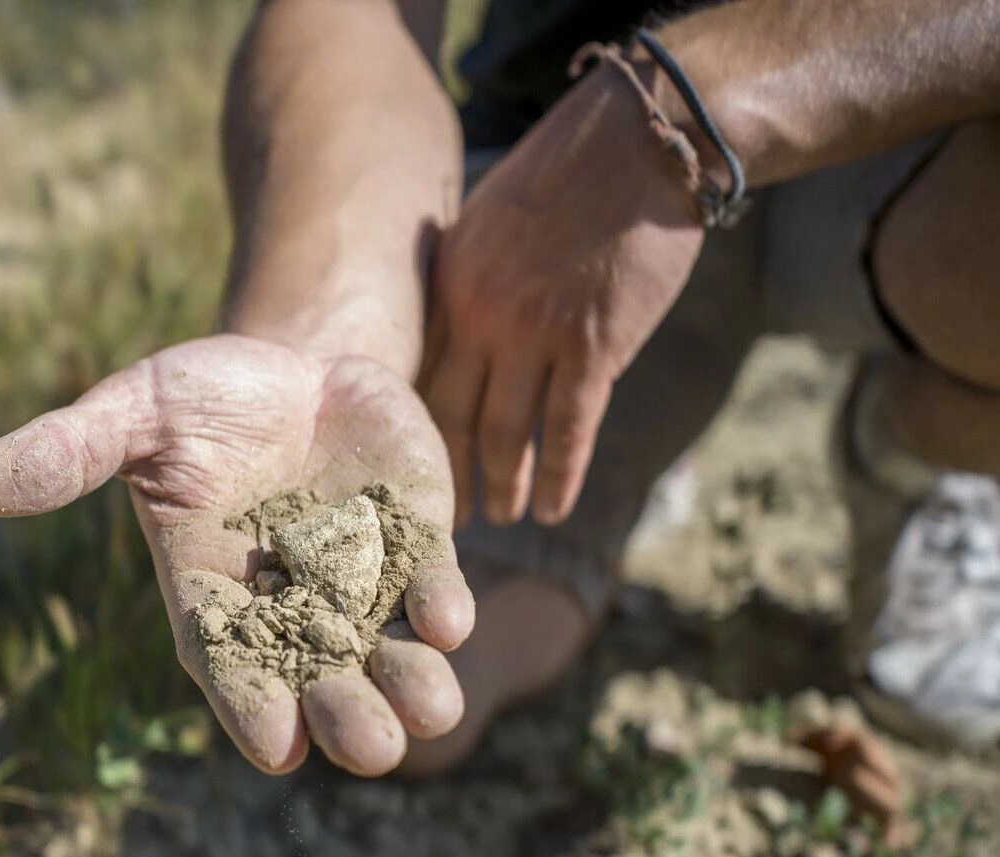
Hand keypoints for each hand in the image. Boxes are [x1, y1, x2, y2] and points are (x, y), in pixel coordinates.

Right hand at [0, 335, 474, 775]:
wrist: (294, 366)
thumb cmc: (201, 400)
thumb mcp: (133, 412)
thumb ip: (69, 450)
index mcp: (214, 597)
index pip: (230, 667)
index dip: (253, 707)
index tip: (278, 746)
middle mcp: (292, 610)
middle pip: (322, 683)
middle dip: (348, 715)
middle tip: (369, 746)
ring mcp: (361, 584)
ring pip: (391, 656)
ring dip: (414, 686)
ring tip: (433, 710)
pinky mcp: (416, 545)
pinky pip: (431, 590)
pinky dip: (441, 608)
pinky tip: (448, 619)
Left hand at [422, 66, 704, 525]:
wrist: (641, 140)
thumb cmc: (571, 170)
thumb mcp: (490, 218)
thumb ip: (470, 277)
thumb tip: (460, 326)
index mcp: (451, 286)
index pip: (421, 377)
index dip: (416, 431)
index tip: (411, 466)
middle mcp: (480, 317)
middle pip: (449, 417)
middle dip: (447, 473)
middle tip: (444, 517)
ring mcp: (534, 335)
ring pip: (504, 434)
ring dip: (501, 486)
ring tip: (500, 520)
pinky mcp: (592, 347)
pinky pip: (568, 429)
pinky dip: (558, 476)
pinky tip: (552, 509)